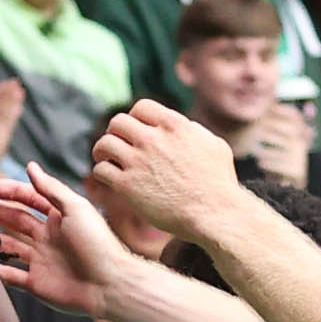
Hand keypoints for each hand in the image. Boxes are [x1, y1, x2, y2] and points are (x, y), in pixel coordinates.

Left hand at [88, 97, 244, 240]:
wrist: (214, 213)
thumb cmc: (219, 183)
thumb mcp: (214, 145)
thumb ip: (194, 132)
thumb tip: (185, 127)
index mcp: (174, 125)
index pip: (141, 107)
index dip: (135, 118)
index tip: (136, 131)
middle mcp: (152, 139)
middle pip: (117, 122)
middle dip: (116, 132)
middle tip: (118, 145)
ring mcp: (138, 162)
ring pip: (104, 144)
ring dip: (102, 151)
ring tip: (106, 159)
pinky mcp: (127, 186)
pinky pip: (101, 170)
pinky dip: (102, 172)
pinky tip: (109, 179)